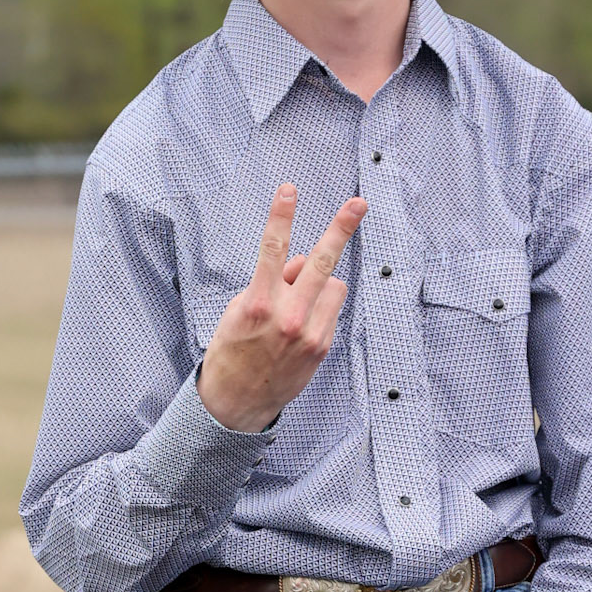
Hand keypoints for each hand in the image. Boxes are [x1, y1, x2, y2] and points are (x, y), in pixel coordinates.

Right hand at [196, 183, 366, 433]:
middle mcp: (287, 317)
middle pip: (321, 262)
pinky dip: (321, 306)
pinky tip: (300, 325)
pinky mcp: (321, 347)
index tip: (289, 190)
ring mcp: (308, 333)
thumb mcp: (238, 310)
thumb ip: (271, 283)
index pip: (272, 249)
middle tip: (358, 204)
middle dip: (341, 229)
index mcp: (258, 303)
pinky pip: (331, 308)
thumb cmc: (233, 350)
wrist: (237, 401)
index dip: (281, 216)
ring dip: (320, 283)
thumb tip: (301, 264)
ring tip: (298, 302)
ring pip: (332, 284)